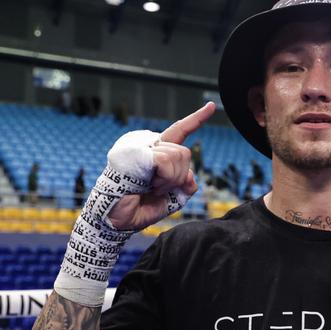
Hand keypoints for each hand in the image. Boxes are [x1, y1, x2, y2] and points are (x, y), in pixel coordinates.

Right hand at [107, 102, 215, 229]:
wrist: (117, 221)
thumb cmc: (140, 208)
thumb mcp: (172, 197)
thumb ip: (185, 183)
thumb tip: (190, 175)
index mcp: (157, 153)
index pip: (179, 131)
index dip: (196, 119)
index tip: (211, 105)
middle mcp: (148, 145)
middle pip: (184, 152)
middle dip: (178, 176)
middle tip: (157, 189)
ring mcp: (139, 147)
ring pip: (178, 155)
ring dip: (170, 179)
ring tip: (151, 188)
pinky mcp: (134, 152)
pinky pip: (166, 161)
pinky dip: (164, 178)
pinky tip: (148, 185)